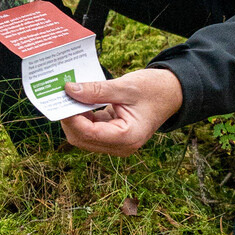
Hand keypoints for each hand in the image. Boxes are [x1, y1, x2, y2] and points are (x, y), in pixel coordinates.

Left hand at [60, 68, 183, 155]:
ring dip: (74, 117)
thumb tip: (69, 89)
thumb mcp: (126, 87)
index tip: (61, 96)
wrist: (172, 93)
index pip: (88, 133)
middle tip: (62, 94)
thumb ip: (97, 90)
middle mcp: (121, 146)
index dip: (71, 117)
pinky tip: (80, 100)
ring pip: (83, 136)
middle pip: (82, 139)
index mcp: (127, 137)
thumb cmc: (154, 89)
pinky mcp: (113, 137)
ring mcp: (116, 143)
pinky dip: (82, 116)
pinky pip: (90, 130)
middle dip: (69, 118)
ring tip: (70, 95)